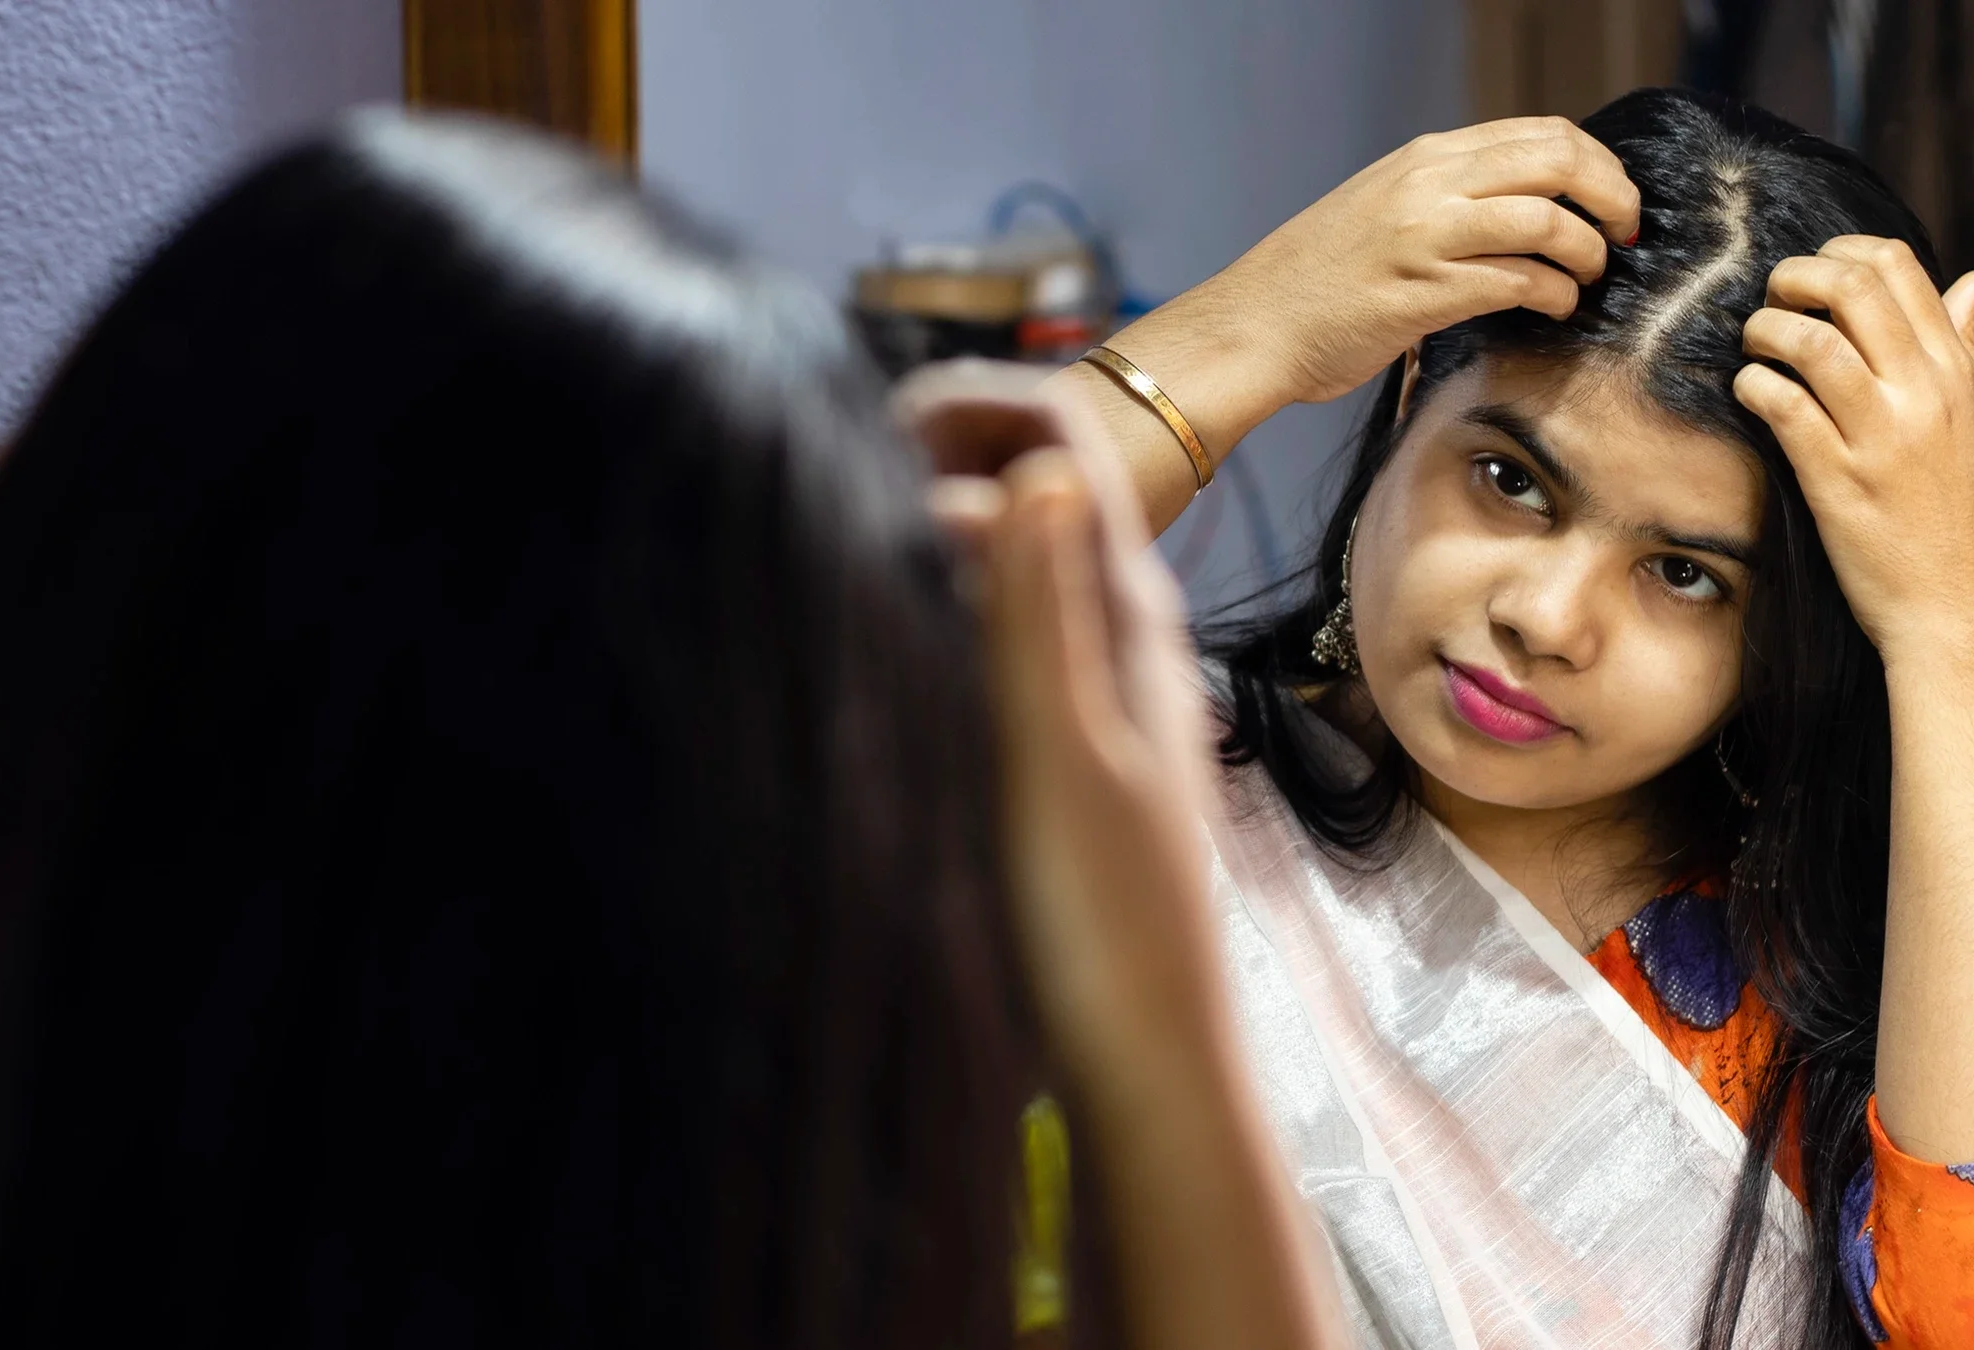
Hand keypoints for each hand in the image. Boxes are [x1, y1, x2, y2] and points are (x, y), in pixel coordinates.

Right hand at [896, 361, 1229, 1084]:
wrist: (1145, 1062)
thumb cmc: (1104, 926)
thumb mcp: (1061, 759)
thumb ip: (1045, 615)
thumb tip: (1037, 469)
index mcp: (1131, 620)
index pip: (1066, 446)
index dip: (970, 403)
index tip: (865, 423)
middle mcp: (1125, 637)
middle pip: (1040, 490)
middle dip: (941, 453)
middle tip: (828, 476)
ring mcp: (1100, 692)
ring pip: (1021, 563)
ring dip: (940, 527)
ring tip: (839, 543)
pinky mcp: (1070, 748)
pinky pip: (1011, 635)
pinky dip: (949, 603)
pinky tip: (886, 641)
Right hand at [1113, 115, 1638, 425]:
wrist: (1251, 328)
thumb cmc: (1313, 284)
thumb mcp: (1381, 213)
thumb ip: (1444, 200)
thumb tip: (1520, 212)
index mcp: (1423, 160)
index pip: (1539, 134)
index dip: (1596, 163)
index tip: (1612, 199)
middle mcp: (1427, 186)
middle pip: (1556, 162)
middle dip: (1610, 197)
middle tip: (1623, 234)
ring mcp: (1424, 237)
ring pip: (1546, 220)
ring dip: (1586, 252)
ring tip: (1587, 278)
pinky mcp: (1423, 293)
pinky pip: (1517, 281)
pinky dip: (1553, 295)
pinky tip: (1553, 308)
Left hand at [1734, 238, 1973, 671]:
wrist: (1954, 606)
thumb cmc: (1959, 513)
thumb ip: (1965, 347)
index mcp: (1955, 371)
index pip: (1899, 267)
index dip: (1839, 253)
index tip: (1810, 277)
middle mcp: (1924, 393)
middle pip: (1852, 287)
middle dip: (1792, 277)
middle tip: (1770, 301)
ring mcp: (1882, 435)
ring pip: (1811, 340)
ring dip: (1764, 329)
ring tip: (1754, 347)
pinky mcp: (1838, 479)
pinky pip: (1783, 405)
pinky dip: (1753, 385)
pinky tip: (1749, 392)